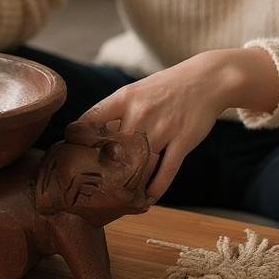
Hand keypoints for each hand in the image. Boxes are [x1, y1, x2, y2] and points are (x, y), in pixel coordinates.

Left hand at [80, 48, 278, 202]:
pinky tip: (148, 198)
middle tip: (93, 188)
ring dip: (130, 185)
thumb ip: (116, 112)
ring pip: (139, 164)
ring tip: (120, 200)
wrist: (208, 79)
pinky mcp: (183, 140)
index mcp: (125, 98)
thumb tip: (91, 134)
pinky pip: (166, 171)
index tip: (70, 154)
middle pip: (113, 149)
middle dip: (102, 170)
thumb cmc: (167, 88)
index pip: (91, 120)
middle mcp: (140, 112)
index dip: (77, 139)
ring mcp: (163, 128)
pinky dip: (156, 187)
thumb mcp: (137, 91)